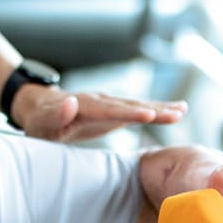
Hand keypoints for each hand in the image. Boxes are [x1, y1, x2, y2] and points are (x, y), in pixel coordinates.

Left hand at [10, 84, 186, 141]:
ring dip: (161, 109)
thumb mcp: (41, 123)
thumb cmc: (39, 121)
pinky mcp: (115, 109)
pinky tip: (177, 110)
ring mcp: (109, 103)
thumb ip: (55, 114)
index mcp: (83, 105)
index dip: (129, 113)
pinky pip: (139, 109)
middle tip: (178, 114)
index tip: (149, 115)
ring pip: (138, 105)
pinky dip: (158, 110)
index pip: (108, 110)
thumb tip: (69, 102)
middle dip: (154, 110)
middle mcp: (100, 100)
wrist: (40, 107)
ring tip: (183, 111)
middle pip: (130, 105)